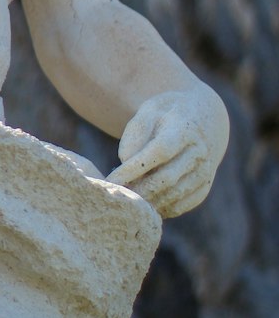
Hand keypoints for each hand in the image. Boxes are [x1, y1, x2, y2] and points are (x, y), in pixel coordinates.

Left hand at [106, 86, 228, 217]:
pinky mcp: (204, 186)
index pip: (159, 152)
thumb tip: (125, 161)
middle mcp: (199, 152)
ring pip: (175, 195)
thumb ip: (136, 132)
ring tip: (128, 201)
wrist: (205, 118)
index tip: (113, 179)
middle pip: (167, 178)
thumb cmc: (169, 113)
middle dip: (139, 189)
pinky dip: (163, 208)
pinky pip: (183, 204)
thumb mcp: (150, 109)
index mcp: (184, 128)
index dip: (135, 168)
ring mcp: (205, 171)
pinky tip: (146, 204)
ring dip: (150, 201)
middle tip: (117, 194)